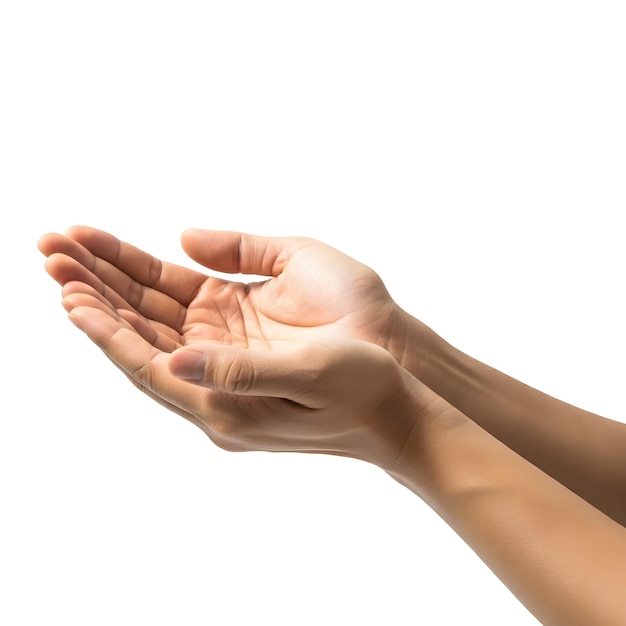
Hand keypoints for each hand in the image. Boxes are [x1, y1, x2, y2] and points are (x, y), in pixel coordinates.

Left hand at [37, 226, 420, 462]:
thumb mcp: (311, 375)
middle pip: (140, 341)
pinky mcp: (238, 353)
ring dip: (115, 293)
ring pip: (155, 329)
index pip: (147, 363)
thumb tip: (175, 360)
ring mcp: (223, 372)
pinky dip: (150, 297)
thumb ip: (240, 373)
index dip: (106, 329)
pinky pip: (181, 323)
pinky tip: (127, 279)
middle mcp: (214, 391)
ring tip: (74, 256)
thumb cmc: (361, 390)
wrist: (393, 407)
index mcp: (224, 404)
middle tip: (54, 252)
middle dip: (96, 296)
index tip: (67, 293)